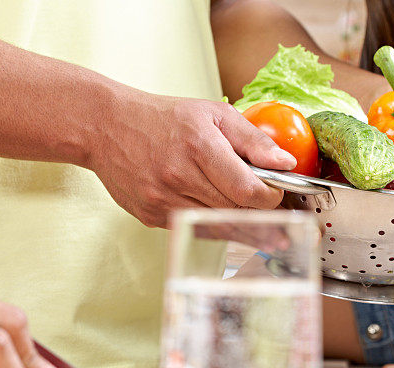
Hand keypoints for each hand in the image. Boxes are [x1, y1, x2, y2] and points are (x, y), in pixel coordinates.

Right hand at [88, 89, 296, 227]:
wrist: (107, 127)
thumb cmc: (163, 118)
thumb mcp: (213, 114)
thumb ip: (253, 140)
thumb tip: (286, 164)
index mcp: (199, 147)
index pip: (248, 190)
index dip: (270, 198)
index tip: (276, 193)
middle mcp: (179, 177)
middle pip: (236, 211)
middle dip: (259, 213)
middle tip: (274, 212)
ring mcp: (163, 201)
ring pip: (217, 225)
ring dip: (240, 224)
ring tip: (260, 224)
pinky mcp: (152, 217)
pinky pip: (194, 228)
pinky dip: (212, 224)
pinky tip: (221, 217)